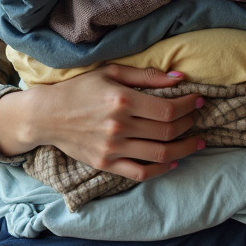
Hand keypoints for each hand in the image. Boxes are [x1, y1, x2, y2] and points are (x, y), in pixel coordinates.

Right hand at [0, 64, 204, 180]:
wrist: (47, 115)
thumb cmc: (80, 89)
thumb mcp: (111, 72)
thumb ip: (146, 76)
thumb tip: (179, 77)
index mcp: (122, 101)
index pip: (168, 109)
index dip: (189, 106)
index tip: (198, 100)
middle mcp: (119, 127)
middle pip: (168, 131)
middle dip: (190, 124)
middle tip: (198, 117)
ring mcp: (113, 148)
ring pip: (160, 154)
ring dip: (184, 149)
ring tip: (196, 142)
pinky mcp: (106, 163)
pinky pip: (141, 173)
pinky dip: (161, 170)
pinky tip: (173, 161)